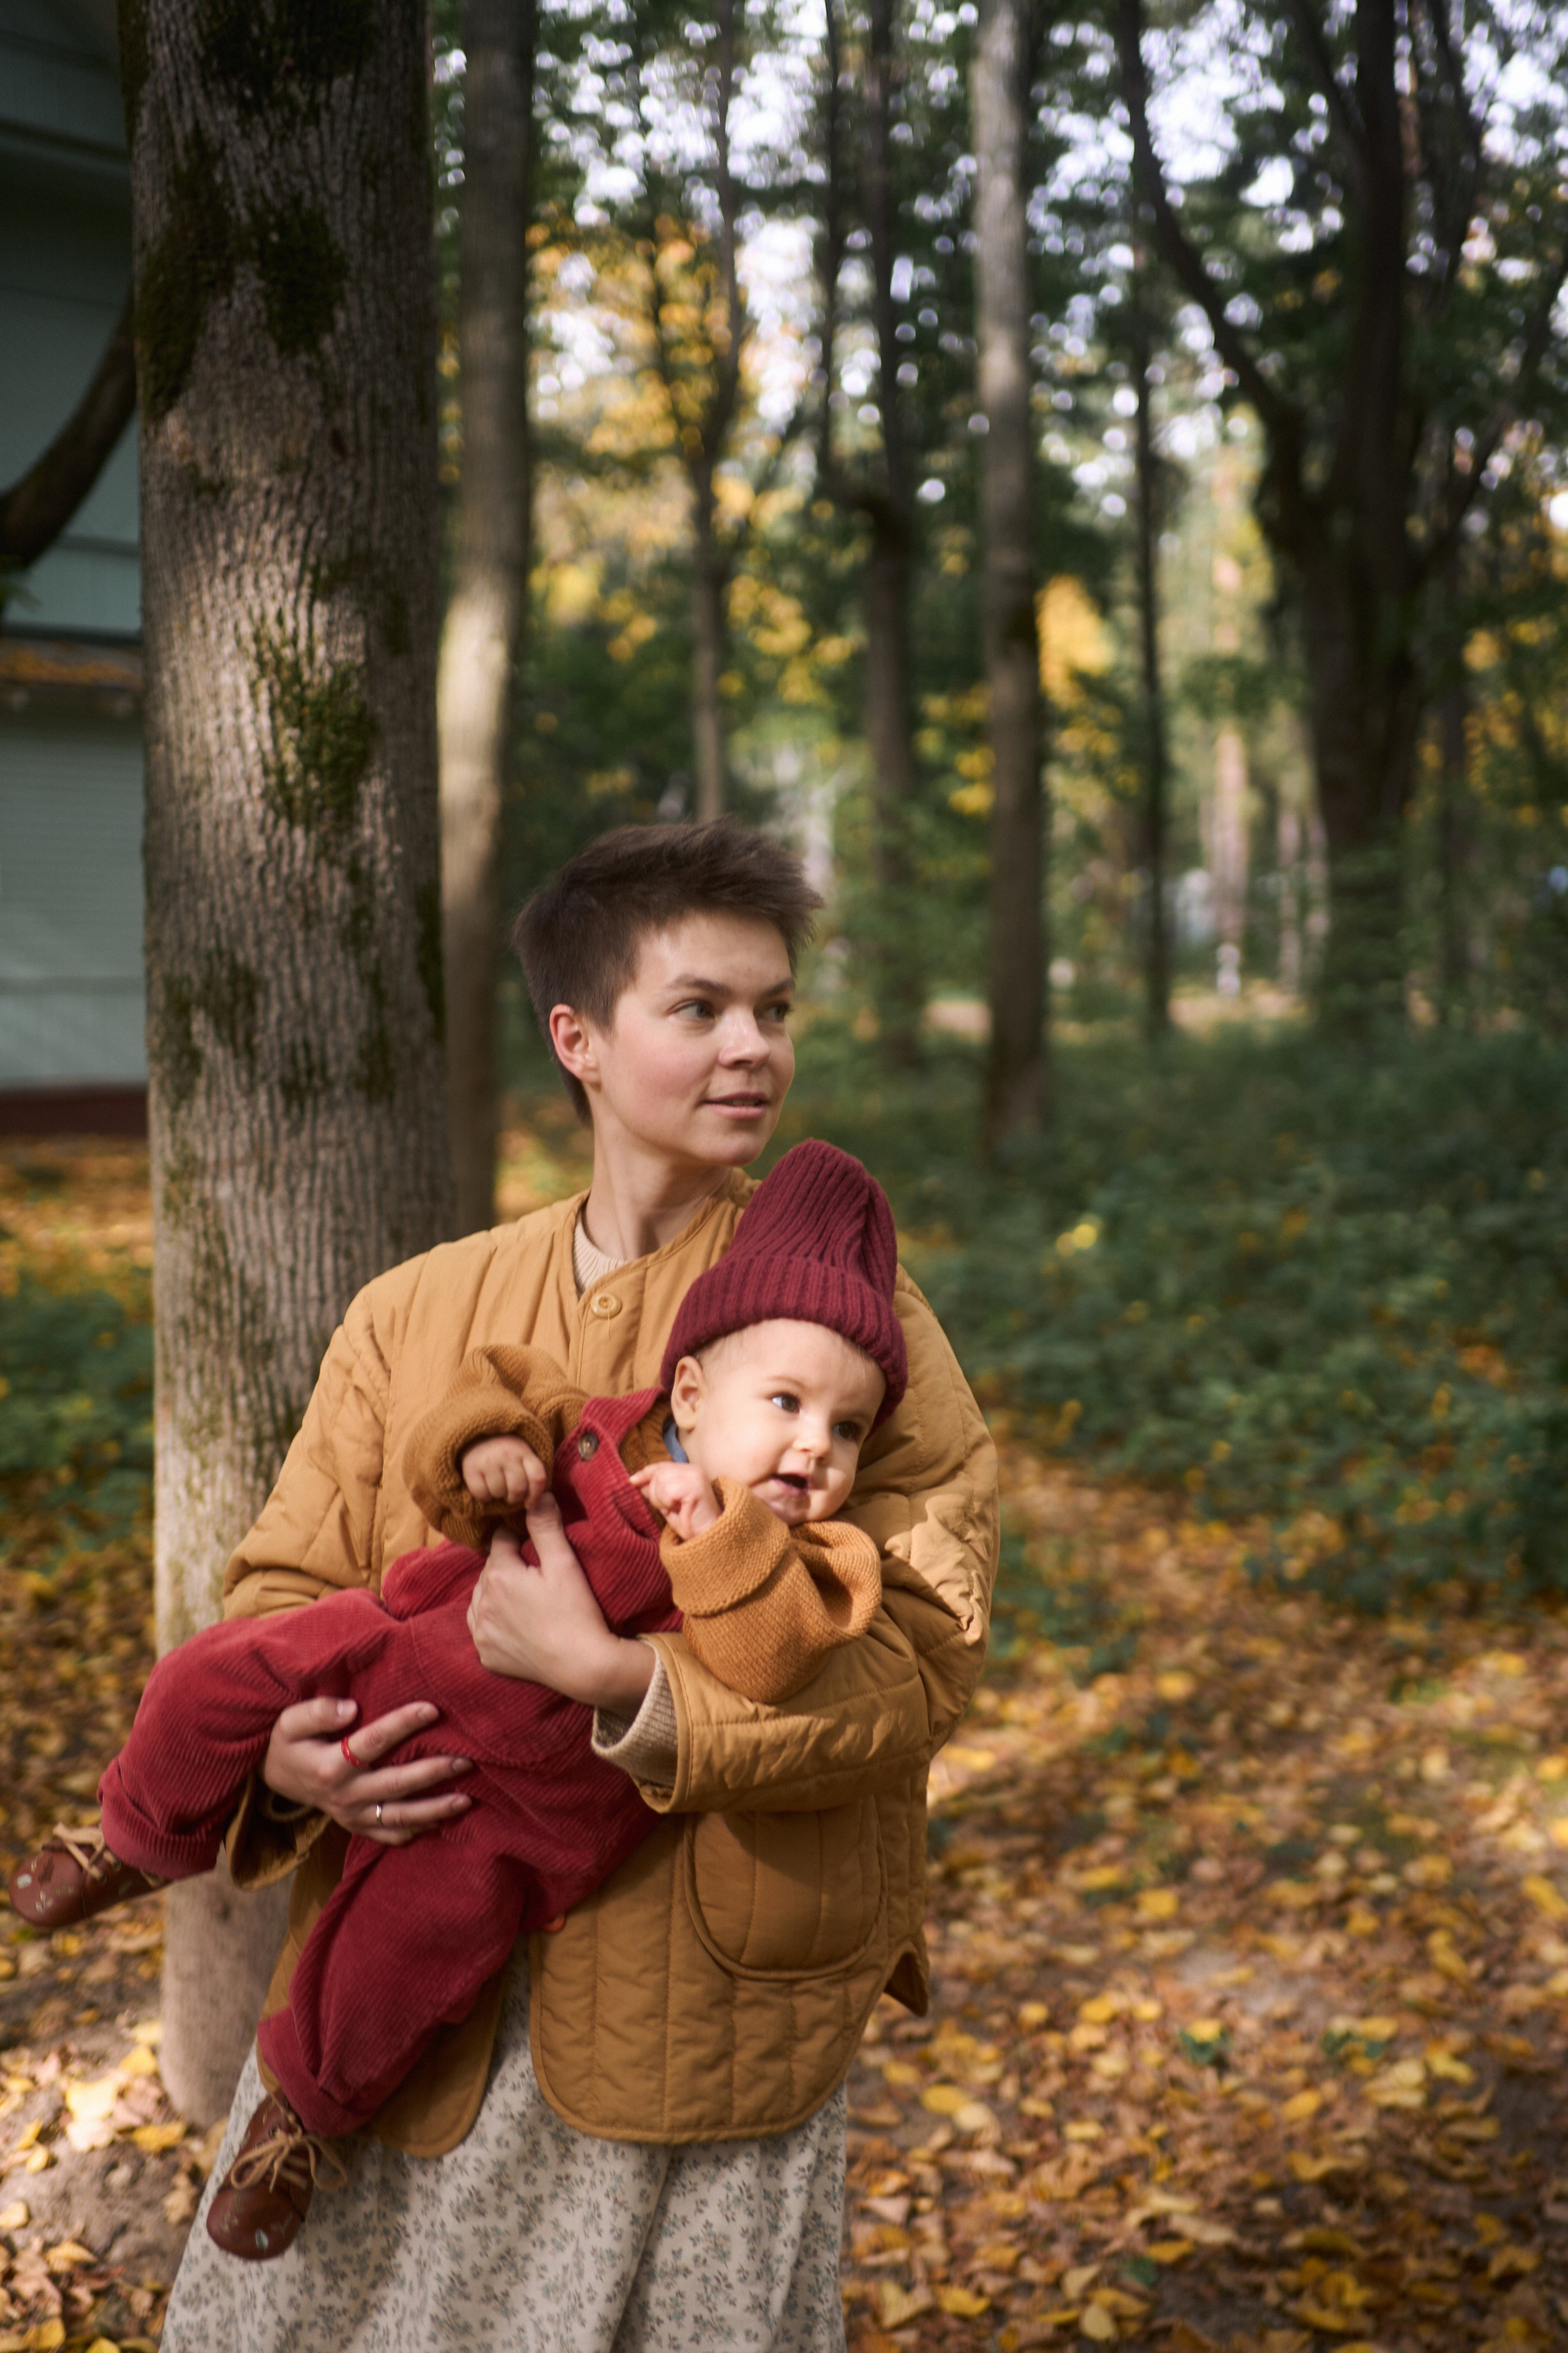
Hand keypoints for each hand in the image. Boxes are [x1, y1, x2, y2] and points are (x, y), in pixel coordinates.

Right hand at [261, 1696, 473, 1846]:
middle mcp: (344, 1795)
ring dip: (435, 1809)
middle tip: (465, 1760)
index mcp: (329, 1767)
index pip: (372, 1742)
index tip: (433, 1708)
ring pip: (400, 1816)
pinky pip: (390, 1834)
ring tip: (466, 1800)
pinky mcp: (357, 1826)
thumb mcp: (290, 1722)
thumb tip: (351, 1708)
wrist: (276, 1778)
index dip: (403, 1724)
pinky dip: (417, 1830)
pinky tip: (443, 1820)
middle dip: (433, 1772)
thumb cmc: (289, 1742)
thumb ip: (317, 1712)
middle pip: (396, 1784)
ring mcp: (352, 1815)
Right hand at [461, 1434, 547, 1511]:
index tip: (530, 1504)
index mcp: (524, 1451)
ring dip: (499, 1496)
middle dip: (515, 1498)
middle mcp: (507, 1454)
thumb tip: (544, 1501)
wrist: (477, 1435)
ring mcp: (488, 1460)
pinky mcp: (471, 1468)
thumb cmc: (505, 1452)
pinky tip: (485, 1487)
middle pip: (518, 1489)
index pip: (537, 1478)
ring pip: (499, 1493)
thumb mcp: (523, 1455)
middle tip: (510, 1495)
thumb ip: (532, 1473)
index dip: (536, 1496)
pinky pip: (482, 1494)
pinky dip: (484, 1496)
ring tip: (497, 1486)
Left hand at [466, 1499, 655, 1714]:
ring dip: (496, 1593)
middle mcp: (482, 1602)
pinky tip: (516, 1623)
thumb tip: (538, 1496)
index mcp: (499, 1575)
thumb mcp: (564, 1563)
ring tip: (525, 1599)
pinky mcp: (486, 1655)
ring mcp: (481, 1632)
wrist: (582, 1665)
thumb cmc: (576, 1612)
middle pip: (490, 1570)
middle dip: (507, 1567)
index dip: (518, 1539)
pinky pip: (482, 1628)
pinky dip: (493, 1622)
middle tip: (535, 1576)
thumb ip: (545, 1527)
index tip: (535, 1547)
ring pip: (481, 1598)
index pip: (500, 1540)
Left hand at [630, 1459, 721, 1539]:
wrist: (707, 1536)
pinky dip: (668, 1503)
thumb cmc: (689, 1522)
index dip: (645, 1473)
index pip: (661, 1466)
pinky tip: (679, 1509)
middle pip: (658, 1473)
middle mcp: (693, 1470)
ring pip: (661, 1481)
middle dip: (656, 1493)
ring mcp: (695, 1476)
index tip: (632, 1480)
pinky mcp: (695, 1486)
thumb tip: (637, 1481)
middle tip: (669, 1507)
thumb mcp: (667, 1504)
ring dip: (662, 1500)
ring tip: (675, 1509)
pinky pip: (669, 1491)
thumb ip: (655, 1491)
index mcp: (688, 1471)